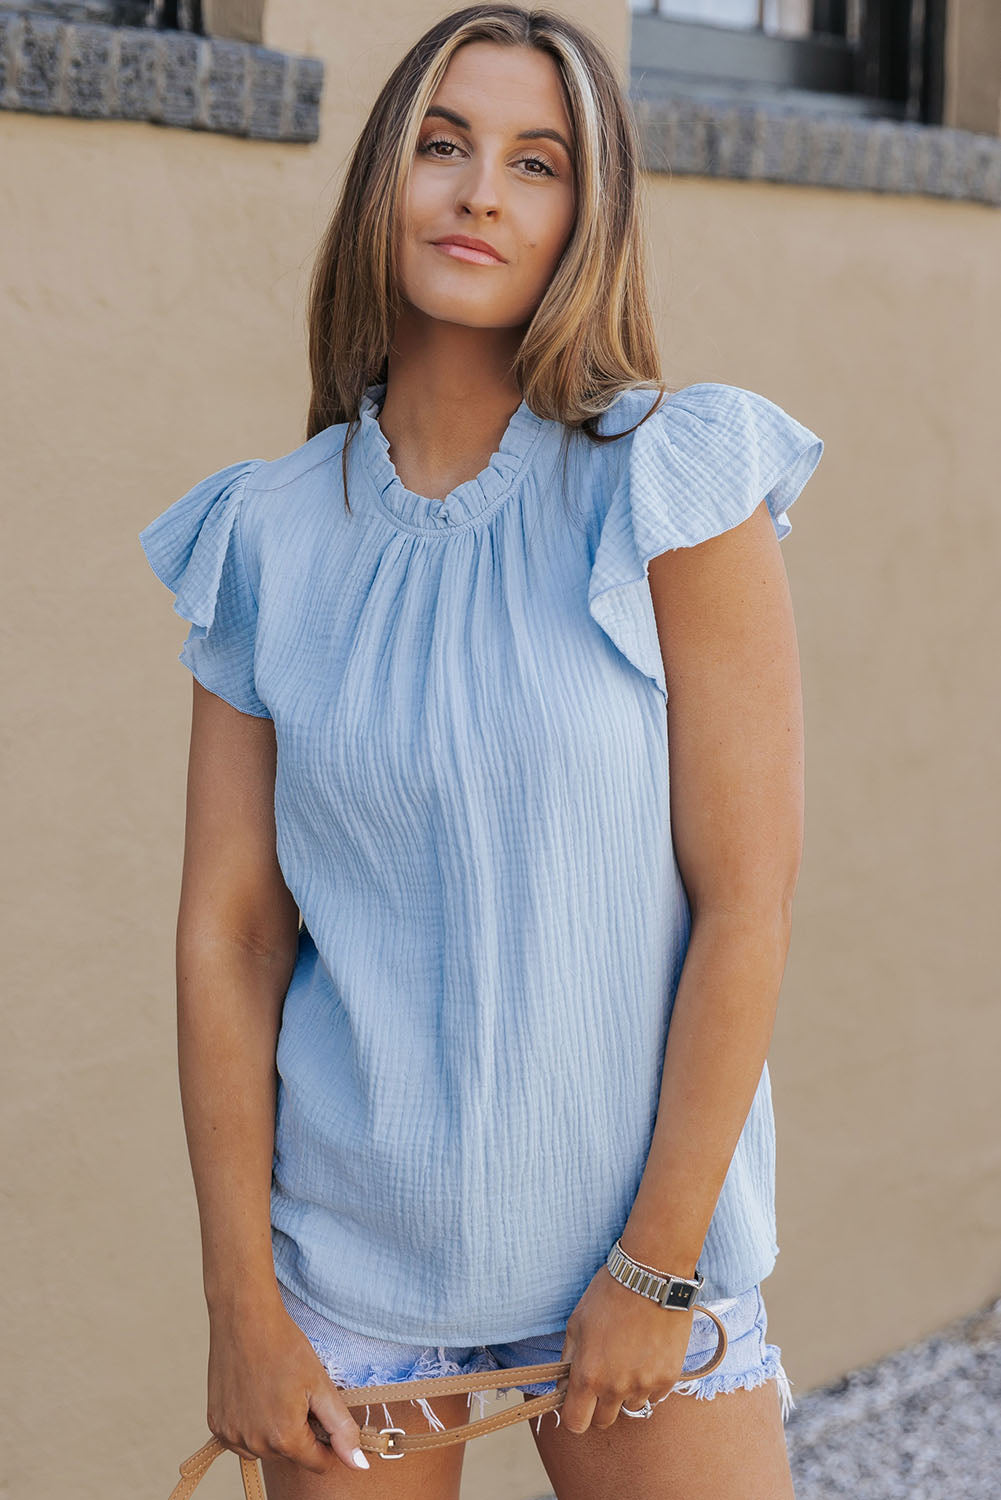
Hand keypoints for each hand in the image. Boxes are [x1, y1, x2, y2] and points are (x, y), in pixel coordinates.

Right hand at [207, 1293, 370, 1473]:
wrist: (244, 1319)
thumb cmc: (283, 1345)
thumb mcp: (321, 1385)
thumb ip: (341, 1429)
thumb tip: (358, 1464)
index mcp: (284, 1438)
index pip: (317, 1464)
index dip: (329, 1444)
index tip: (327, 1419)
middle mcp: (255, 1444)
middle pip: (291, 1456)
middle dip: (301, 1434)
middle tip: (300, 1396)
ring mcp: (231, 1435)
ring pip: (265, 1450)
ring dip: (275, 1433)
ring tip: (278, 1394)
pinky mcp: (216, 1424)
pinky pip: (241, 1440)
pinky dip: (252, 1426)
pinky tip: (257, 1398)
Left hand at [558, 1265, 693, 1433]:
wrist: (651, 1276)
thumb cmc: (609, 1294)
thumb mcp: (577, 1322)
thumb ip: (569, 1359)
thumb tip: (564, 1384)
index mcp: (588, 1374)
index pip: (575, 1423)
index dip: (574, 1414)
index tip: (578, 1401)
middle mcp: (616, 1387)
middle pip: (603, 1421)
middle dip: (599, 1404)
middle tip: (604, 1377)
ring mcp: (644, 1385)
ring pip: (631, 1408)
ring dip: (627, 1393)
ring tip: (629, 1360)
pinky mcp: (668, 1378)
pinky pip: (655, 1396)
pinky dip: (649, 1383)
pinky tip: (647, 1356)